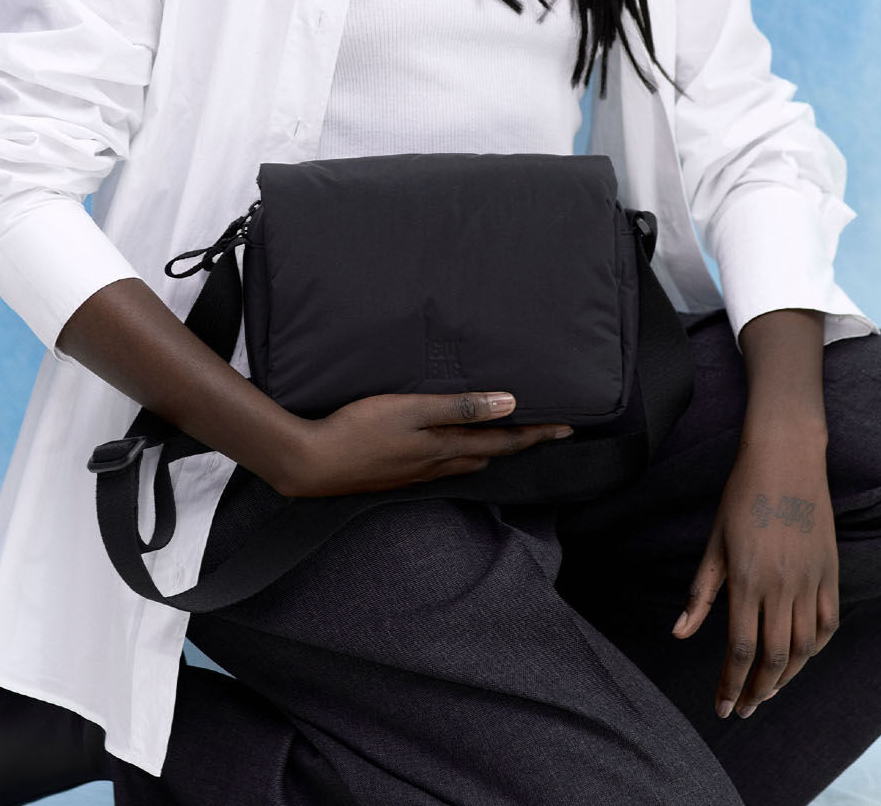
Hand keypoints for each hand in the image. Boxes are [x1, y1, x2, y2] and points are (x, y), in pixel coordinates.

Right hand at [274, 391, 573, 497]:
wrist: (312, 464)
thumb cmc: (360, 430)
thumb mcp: (413, 411)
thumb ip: (461, 407)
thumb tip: (510, 404)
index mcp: (447, 449)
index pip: (504, 442)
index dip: (536, 434)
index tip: (568, 428)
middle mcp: (438, 465)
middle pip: (490, 456)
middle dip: (520, 443)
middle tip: (545, 432)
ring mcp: (417, 474)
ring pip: (467, 463)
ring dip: (491, 451)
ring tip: (505, 438)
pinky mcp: (398, 474)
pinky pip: (444, 467)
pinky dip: (462, 456)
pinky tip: (452, 448)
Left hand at [671, 429, 838, 718]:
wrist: (786, 459)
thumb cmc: (742, 496)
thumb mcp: (714, 541)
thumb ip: (701, 592)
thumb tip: (680, 634)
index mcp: (748, 579)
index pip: (740, 649)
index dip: (731, 684)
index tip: (723, 708)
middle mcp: (783, 586)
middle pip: (773, 657)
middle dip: (758, 691)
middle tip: (745, 709)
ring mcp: (811, 581)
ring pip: (803, 648)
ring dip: (785, 677)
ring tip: (767, 691)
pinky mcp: (831, 573)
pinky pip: (827, 625)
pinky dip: (815, 649)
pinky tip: (800, 658)